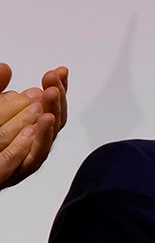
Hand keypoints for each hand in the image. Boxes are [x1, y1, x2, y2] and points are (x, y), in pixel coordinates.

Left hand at [0, 64, 68, 190]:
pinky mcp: (11, 174)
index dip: (57, 89)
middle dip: (56, 102)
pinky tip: (33, 128)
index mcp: (29, 129)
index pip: (50, 107)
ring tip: (50, 98)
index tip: (59, 72)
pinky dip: (33, 143)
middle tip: (53, 84)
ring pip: (43, 143)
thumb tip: (7, 68)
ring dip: (49, 119)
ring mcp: (23, 162)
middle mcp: (31, 146)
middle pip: (54, 124)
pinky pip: (27, 161)